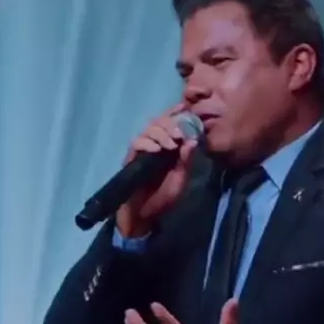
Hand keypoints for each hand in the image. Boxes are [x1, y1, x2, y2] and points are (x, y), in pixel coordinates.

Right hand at [116, 103, 198, 236]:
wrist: (143, 216)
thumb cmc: (162, 199)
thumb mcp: (180, 179)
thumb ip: (186, 161)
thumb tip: (192, 141)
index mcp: (168, 147)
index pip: (170, 124)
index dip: (175, 113)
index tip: (183, 108)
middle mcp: (154, 145)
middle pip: (158, 122)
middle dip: (170, 124)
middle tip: (179, 134)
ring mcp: (142, 151)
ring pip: (148, 130)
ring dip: (161, 132)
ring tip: (171, 143)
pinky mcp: (131, 158)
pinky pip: (137, 143)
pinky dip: (147, 143)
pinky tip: (156, 149)